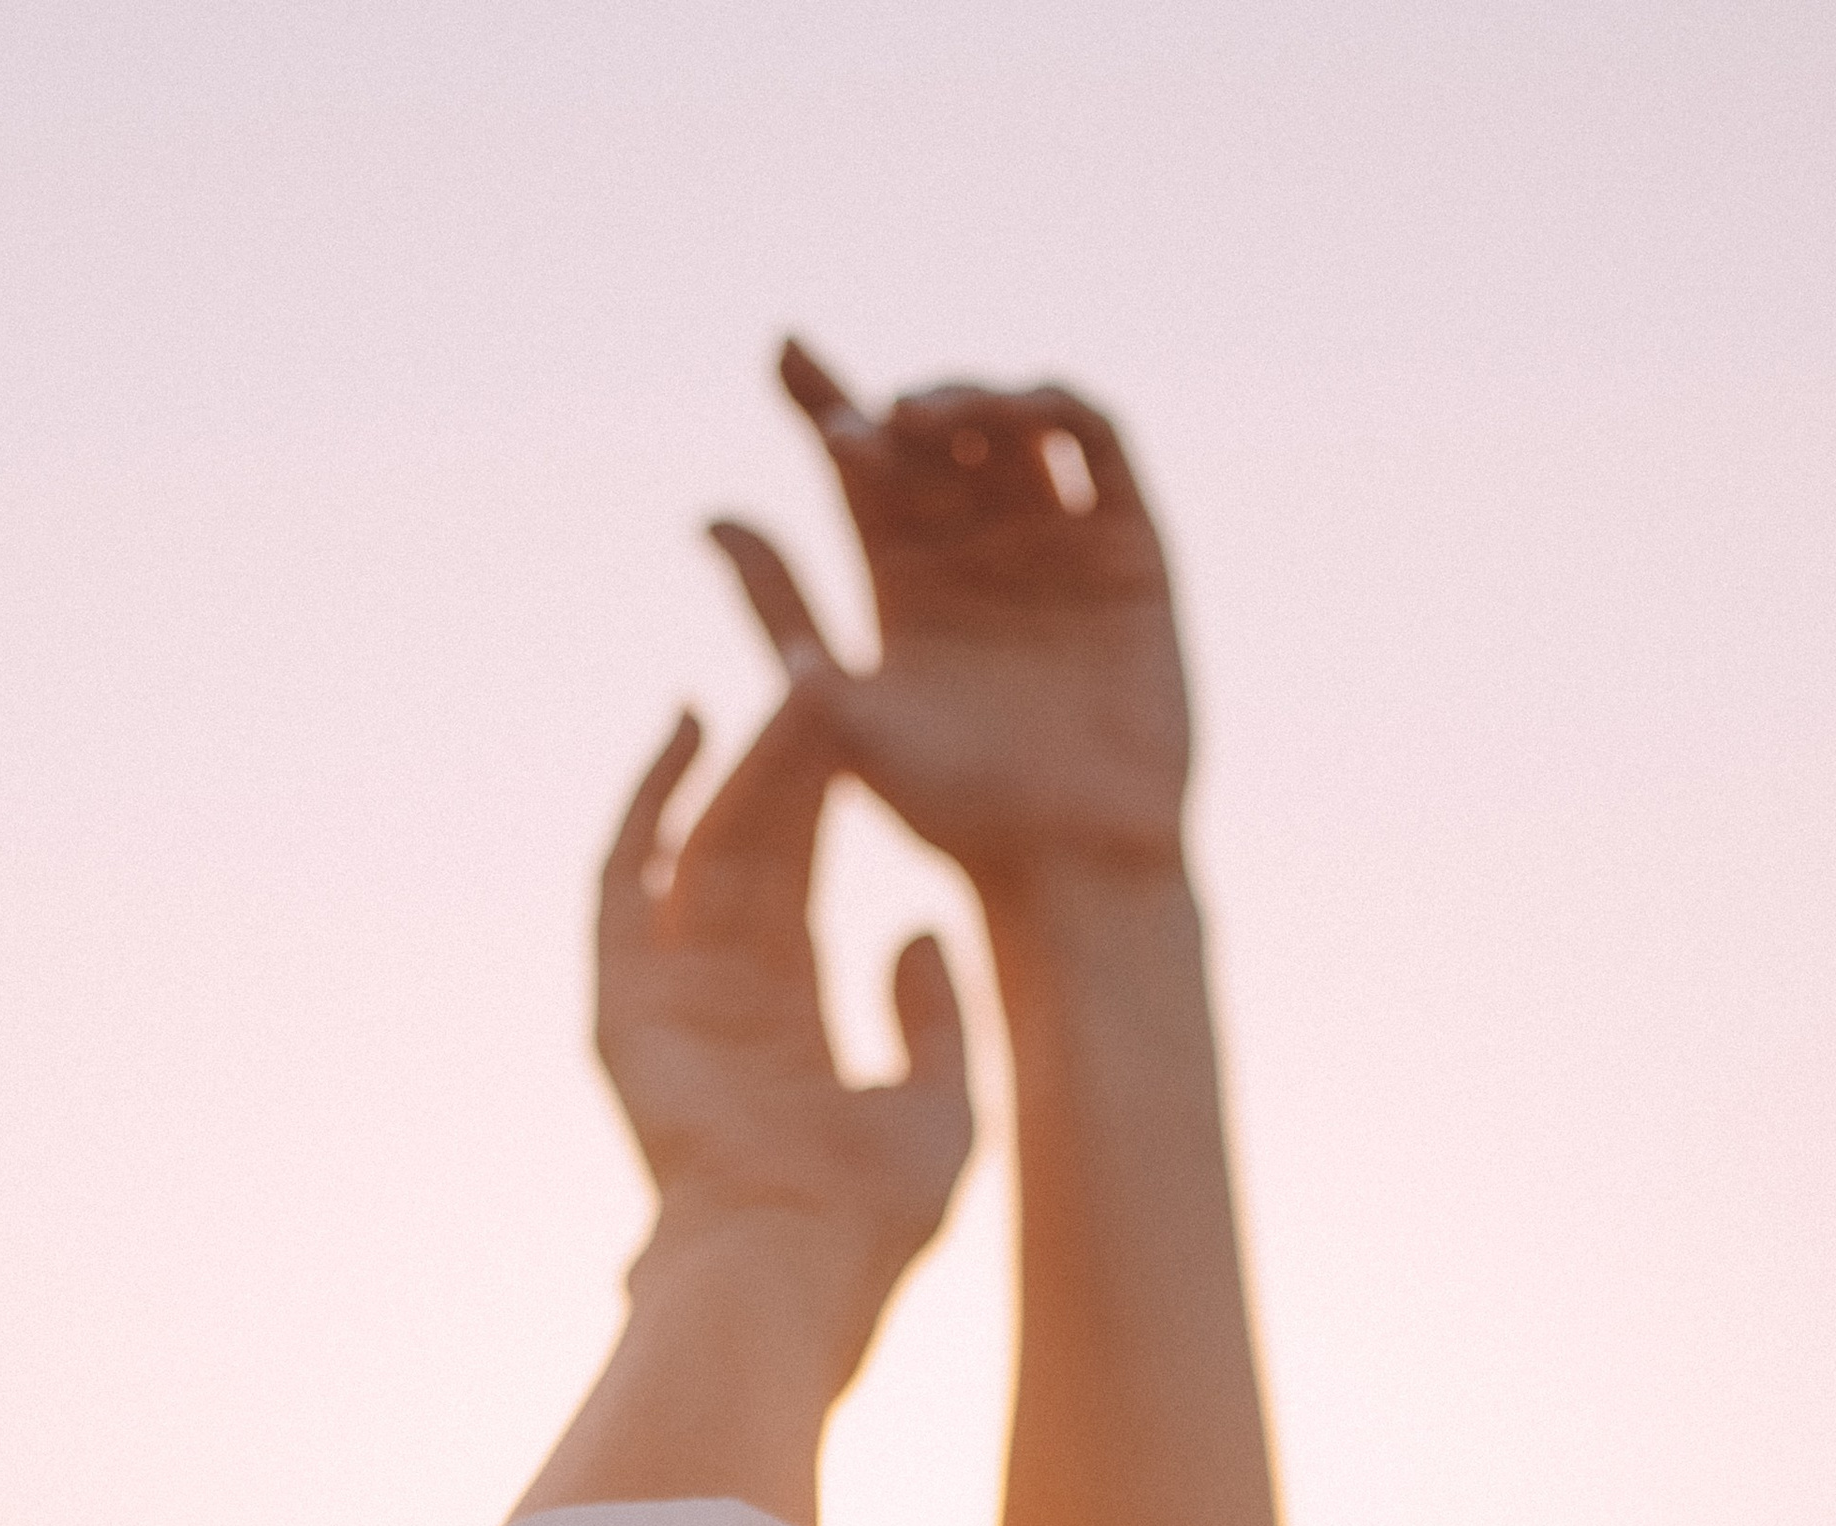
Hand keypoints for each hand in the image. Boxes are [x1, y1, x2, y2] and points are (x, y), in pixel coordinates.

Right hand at [596, 688, 970, 1380]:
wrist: (792, 1274)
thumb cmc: (870, 1221)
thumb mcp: (943, 1106)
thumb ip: (936, 1017)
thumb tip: (924, 923)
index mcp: (784, 1031)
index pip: (791, 887)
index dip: (815, 803)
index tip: (846, 728)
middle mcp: (716, 1008)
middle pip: (744, 853)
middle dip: (782, 763)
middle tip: (820, 667)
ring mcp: (666, 1006)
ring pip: (696, 850)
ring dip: (740, 763)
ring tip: (787, 677)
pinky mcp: (623, 1010)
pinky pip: (621, 888)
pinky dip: (646, 808)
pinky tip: (683, 731)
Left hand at [708, 342, 1190, 895]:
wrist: (1069, 863)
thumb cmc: (951, 813)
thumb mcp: (840, 711)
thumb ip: (778, 610)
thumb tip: (707, 516)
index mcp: (901, 580)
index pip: (856, 463)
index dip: (822, 399)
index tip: (782, 353)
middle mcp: (976, 549)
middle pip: (932, 432)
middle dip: (898, 406)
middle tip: (872, 426)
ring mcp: (1054, 541)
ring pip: (1013, 423)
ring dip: (974, 395)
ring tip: (933, 418)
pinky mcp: (1128, 548)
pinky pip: (1101, 445)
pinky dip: (1062, 408)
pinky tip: (1022, 409)